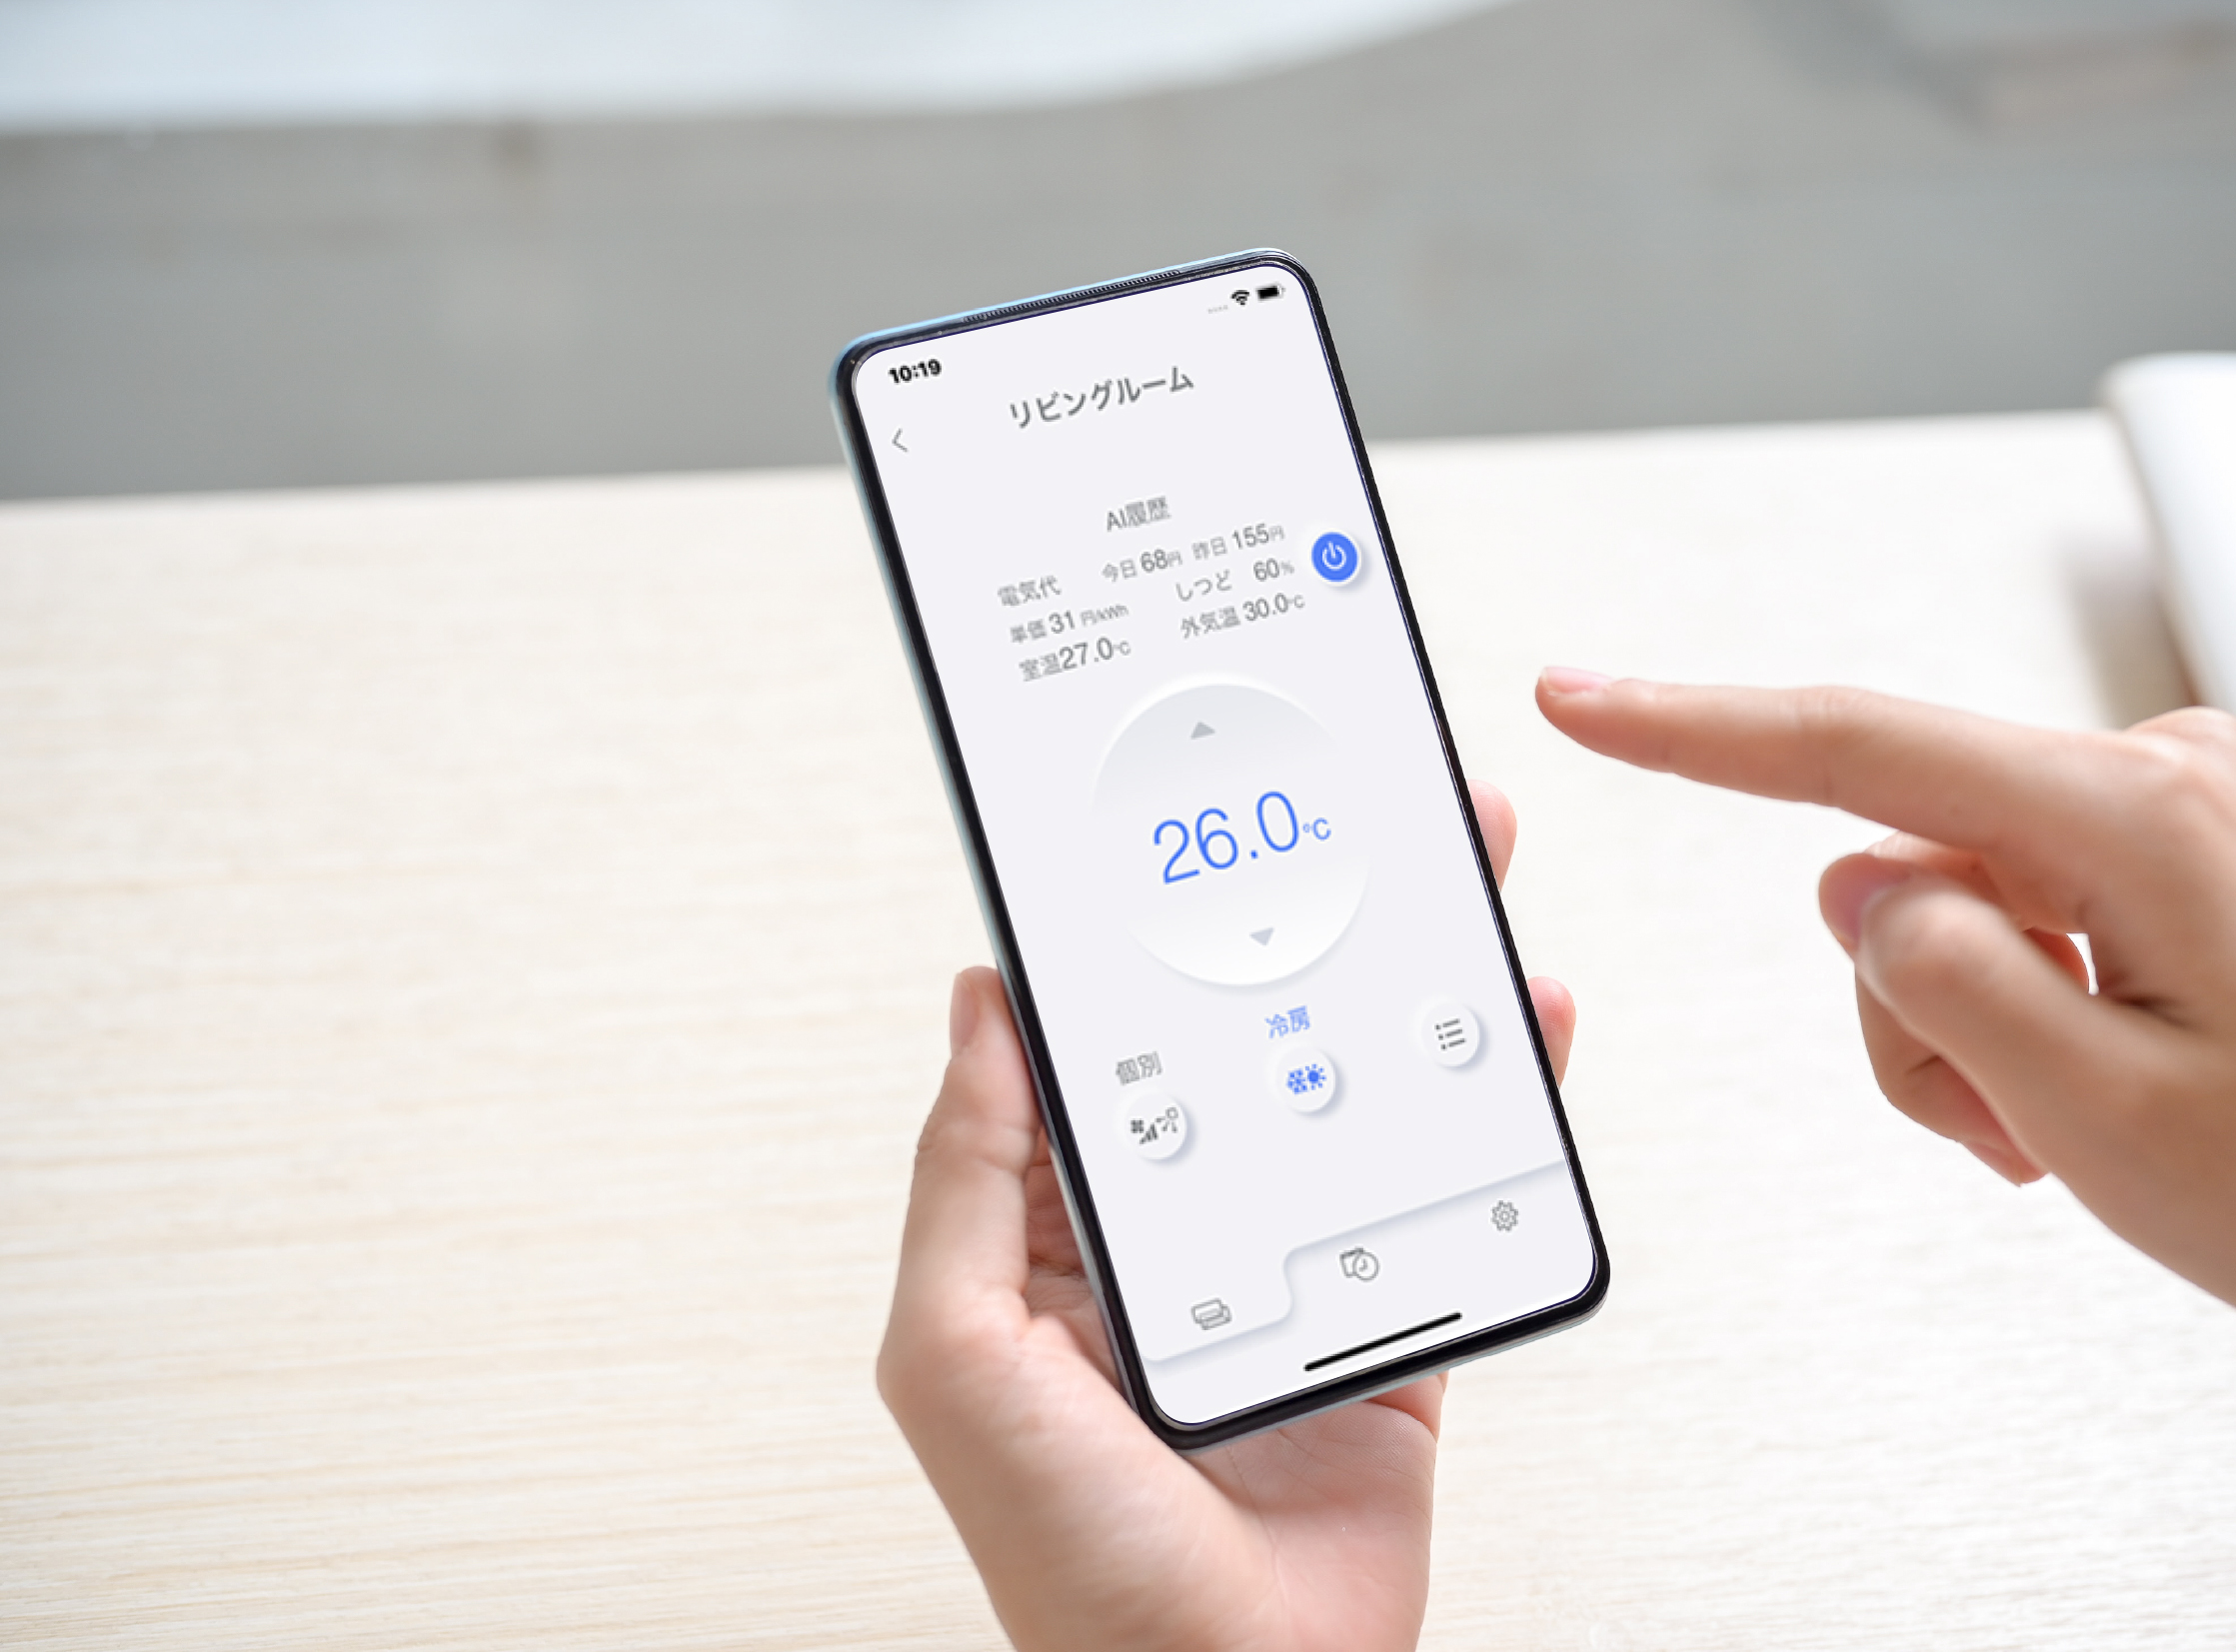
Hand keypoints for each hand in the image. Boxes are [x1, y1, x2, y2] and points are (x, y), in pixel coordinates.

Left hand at [878, 785, 1573, 1651]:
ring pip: (1355, 1091)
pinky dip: (1495, 1106)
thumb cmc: (1065, 1553)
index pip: (1099, 1046)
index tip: (1180, 835)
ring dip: (1406, 986)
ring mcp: (1290, 1269)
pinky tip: (1525, 1026)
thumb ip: (963, 1178)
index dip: (1136, 940)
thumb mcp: (956, 1354)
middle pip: (1245, 1044)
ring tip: (1454, 877)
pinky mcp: (1390, 1317)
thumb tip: (979, 1009)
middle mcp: (1177, 1232)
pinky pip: (1448, 1186)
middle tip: (1352, 817)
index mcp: (1060, 1227)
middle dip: (1300, 930)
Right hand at [1537, 668, 2235, 1305]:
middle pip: (1913, 861)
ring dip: (1989, 1023)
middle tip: (2012, 1135)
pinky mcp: (2205, 846)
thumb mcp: (2107, 1120)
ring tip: (2087, 1125)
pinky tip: (2128, 1079)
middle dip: (1917, 1003)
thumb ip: (1941, 984)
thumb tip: (1857, 886)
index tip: (1585, 698)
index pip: (1856, 748)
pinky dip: (2046, 1004)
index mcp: (2142, 817)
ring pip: (1977, 901)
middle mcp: (2172, 777)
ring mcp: (2195, 809)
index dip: (1693, 728)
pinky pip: (2050, 909)